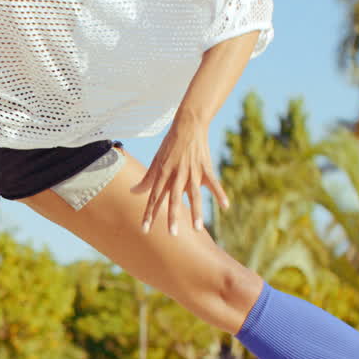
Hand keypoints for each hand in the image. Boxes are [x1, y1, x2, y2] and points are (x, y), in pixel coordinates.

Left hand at [130, 120, 228, 234]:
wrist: (188, 124)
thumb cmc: (170, 145)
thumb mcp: (156, 161)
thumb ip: (146, 179)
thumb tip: (133, 192)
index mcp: (163, 173)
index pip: (154, 197)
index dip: (149, 213)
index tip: (145, 230)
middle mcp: (177, 174)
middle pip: (174, 199)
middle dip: (173, 217)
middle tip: (172, 234)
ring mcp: (192, 171)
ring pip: (194, 195)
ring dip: (196, 211)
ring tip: (197, 228)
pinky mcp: (206, 168)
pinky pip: (214, 183)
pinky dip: (220, 194)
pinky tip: (225, 206)